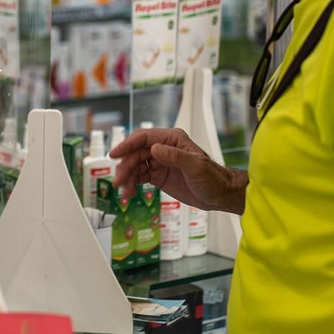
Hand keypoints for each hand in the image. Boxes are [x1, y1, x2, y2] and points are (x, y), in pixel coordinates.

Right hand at [110, 127, 238, 213]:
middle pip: (136, 153)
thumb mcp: (195, 166)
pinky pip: (140, 177)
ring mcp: (160, 162)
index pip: (144, 138)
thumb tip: (154, 149)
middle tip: (119, 180)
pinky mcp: (158, 176)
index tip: (115, 154)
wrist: (219, 195)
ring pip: (136, 166)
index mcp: (172, 140)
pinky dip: (133, 184)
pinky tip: (129, 193)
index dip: (127, 144)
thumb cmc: (213, 178)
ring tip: (124, 190)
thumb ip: (175, 156)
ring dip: (127, 177)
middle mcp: (164, 149)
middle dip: (126, 166)